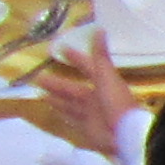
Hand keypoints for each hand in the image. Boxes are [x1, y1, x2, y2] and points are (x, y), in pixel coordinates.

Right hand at [36, 34, 141, 153]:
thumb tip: (100, 29)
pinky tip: (53, 111)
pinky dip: (63, 114)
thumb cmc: (116, 103)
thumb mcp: (106, 76)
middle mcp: (97, 98)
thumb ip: (100, 56)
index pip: (87, 67)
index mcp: (104, 83)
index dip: (75, 58)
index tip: (61, 49)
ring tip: (40, 94)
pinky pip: (72, 119)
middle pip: (73, 89)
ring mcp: (92, 114)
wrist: (126, 135)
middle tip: (38, 78)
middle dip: (57, 84)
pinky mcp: (88, 128)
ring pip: (70, 104)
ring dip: (57, 99)